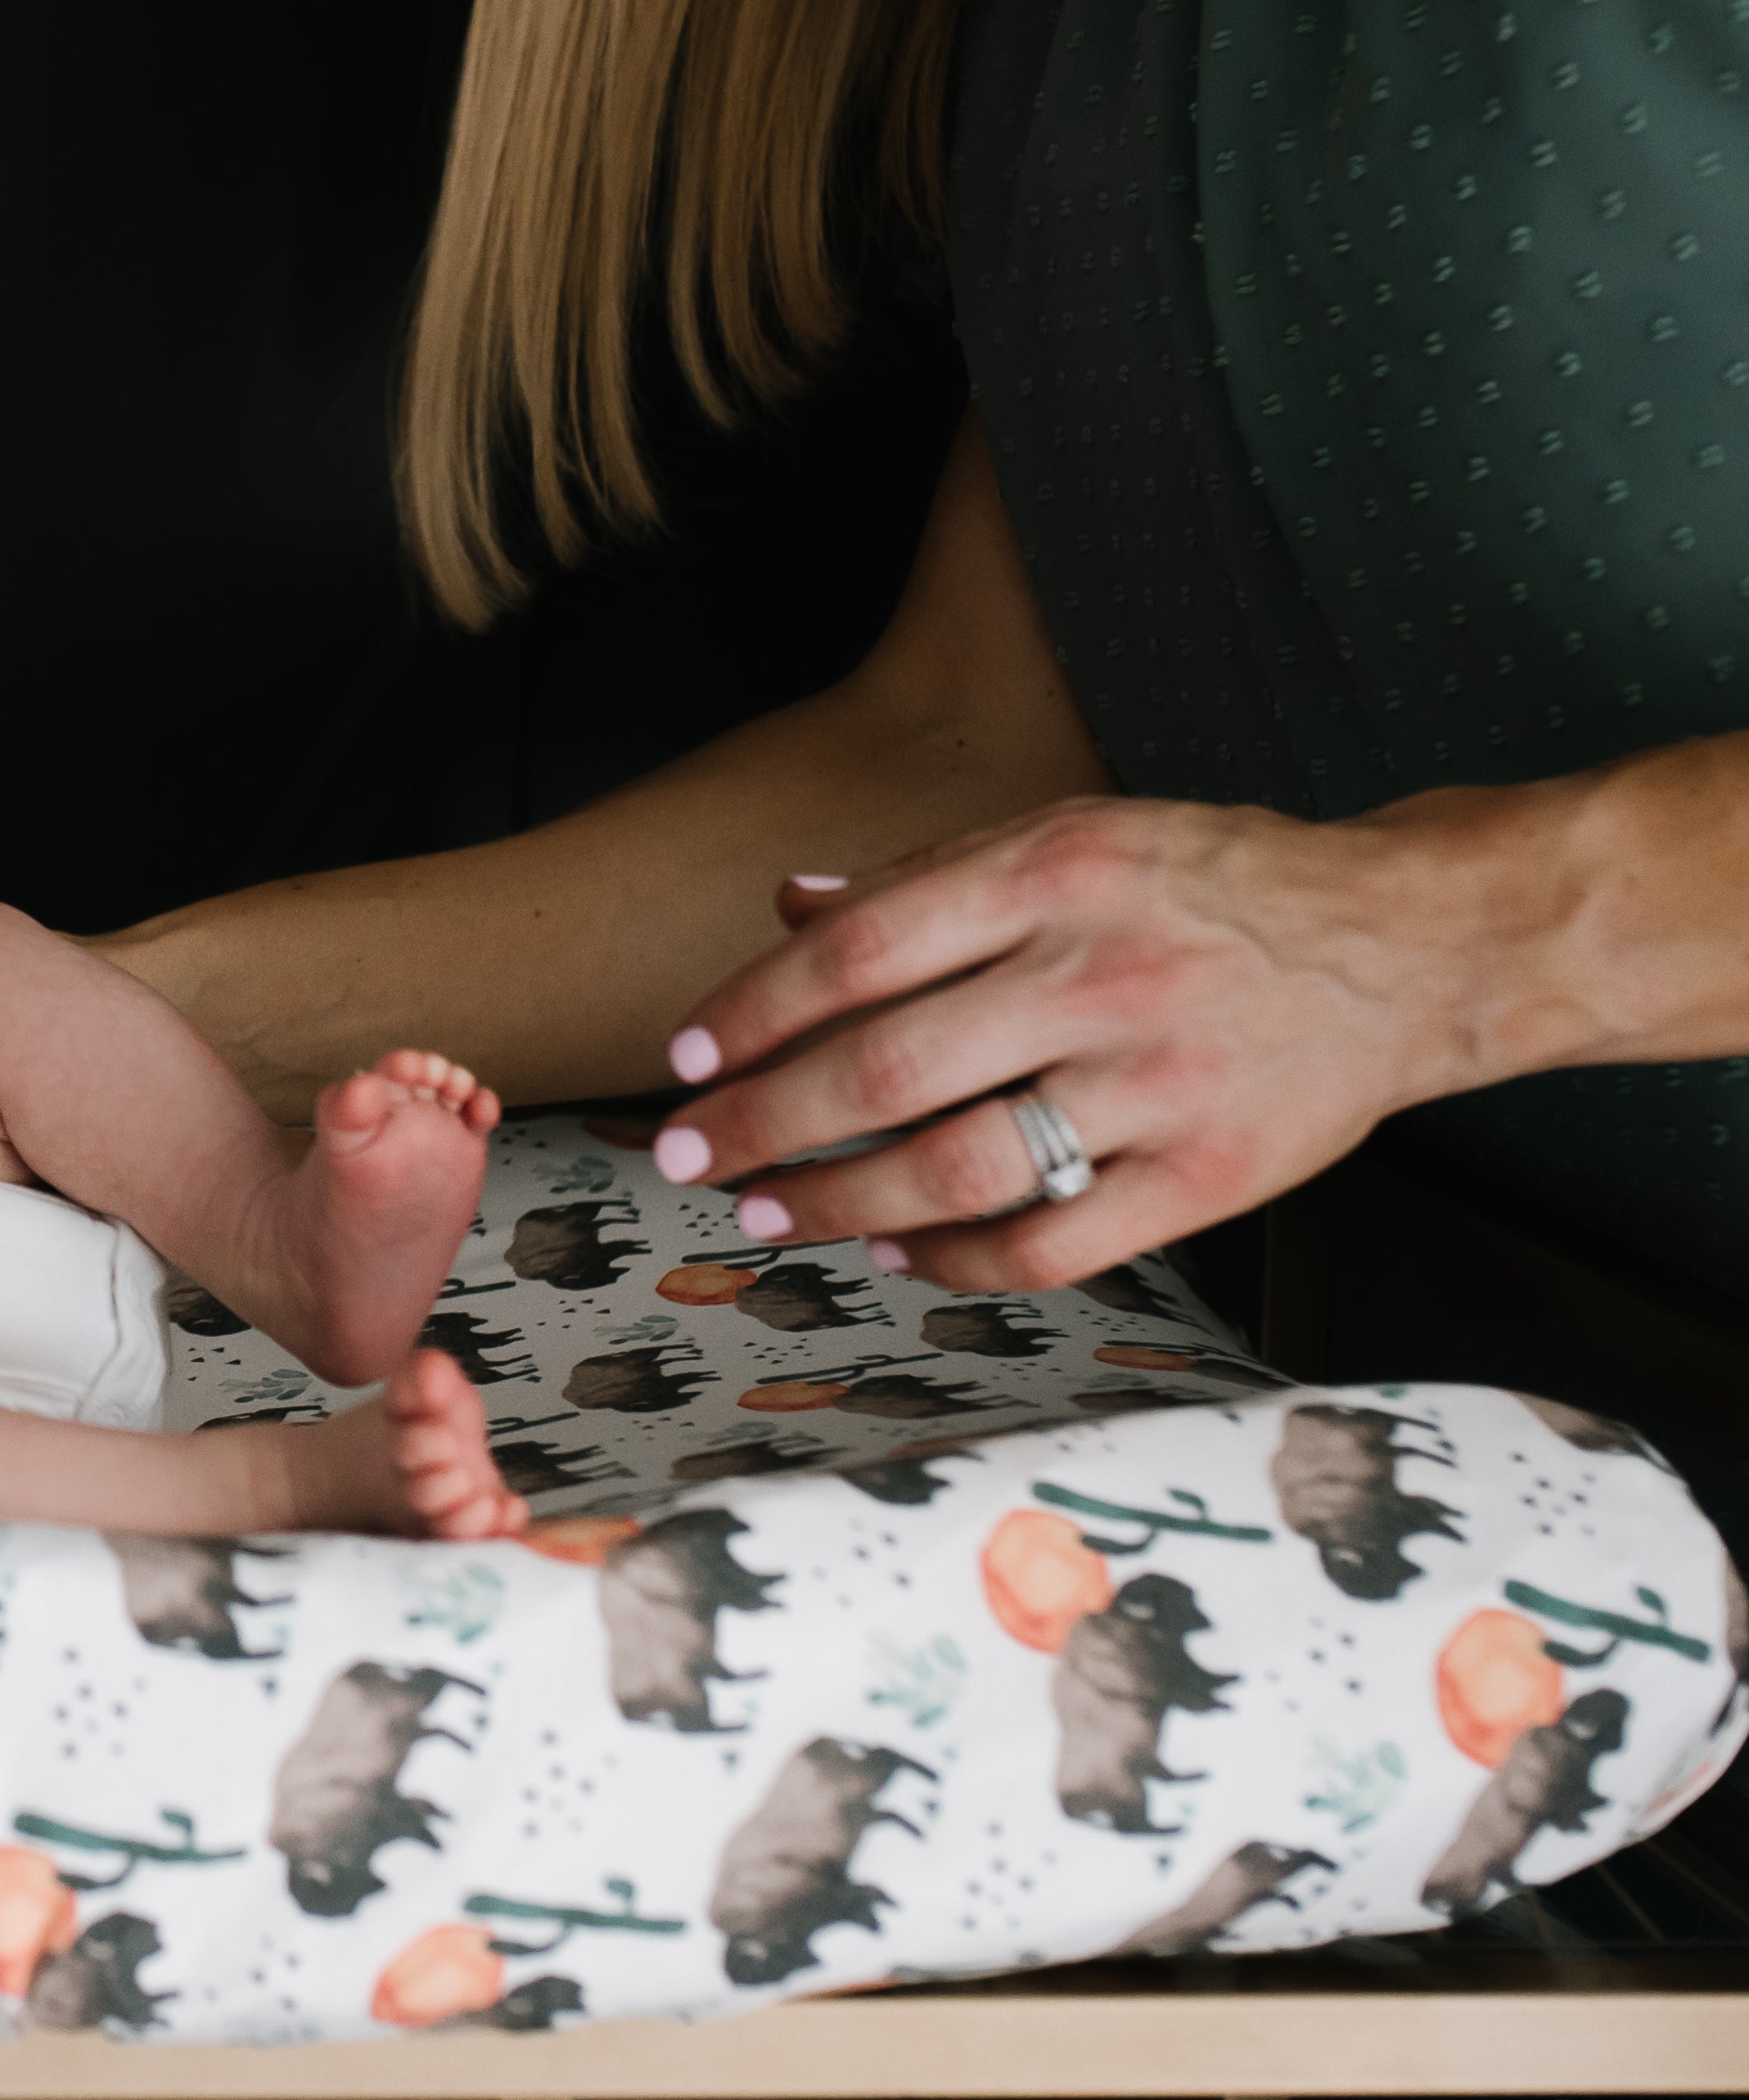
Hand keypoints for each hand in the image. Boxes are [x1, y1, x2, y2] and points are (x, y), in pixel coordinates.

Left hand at [650, 796, 1477, 1288]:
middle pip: (888, 1069)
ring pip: (959, 1168)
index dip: (753, 1011)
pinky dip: (960, 1262)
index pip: (859, 949)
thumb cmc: (1216, 888)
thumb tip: (789, 907)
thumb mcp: (1074, 837)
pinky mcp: (1214, 1176)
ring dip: (841, 1205)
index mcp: (1056, 873)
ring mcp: (1162, 1082)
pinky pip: (1057, 1243)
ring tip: (771, 1215)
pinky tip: (902, 1258)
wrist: (1413, 944)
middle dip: (763, 1125)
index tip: (686, 1058)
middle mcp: (1103, 974)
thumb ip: (928, 881)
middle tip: (691, 1157)